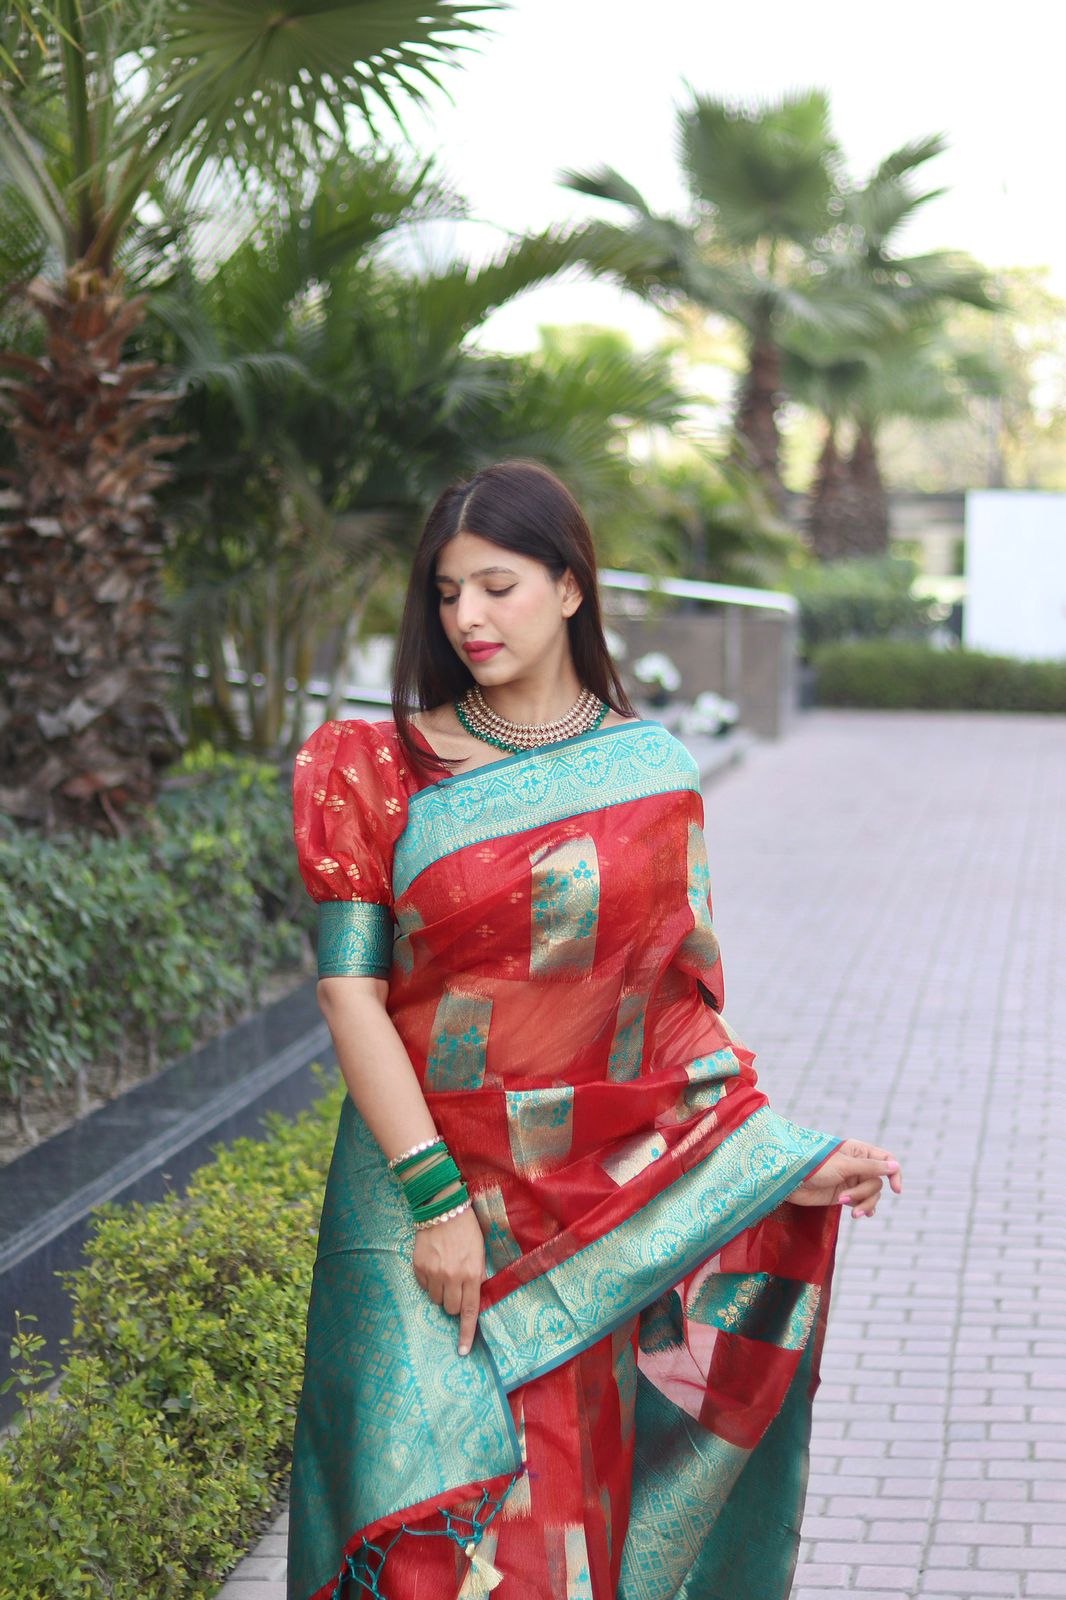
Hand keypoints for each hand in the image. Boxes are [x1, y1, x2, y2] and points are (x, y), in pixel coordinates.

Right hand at [412, 1206, 487, 1356]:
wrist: (443, 1207)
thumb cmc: (467, 1229)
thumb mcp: (480, 1252)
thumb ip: (478, 1276)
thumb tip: (474, 1297)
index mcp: (471, 1274)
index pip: (470, 1312)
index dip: (466, 1334)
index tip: (463, 1351)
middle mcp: (452, 1277)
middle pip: (451, 1309)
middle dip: (454, 1303)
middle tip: (456, 1286)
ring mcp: (433, 1273)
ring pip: (436, 1300)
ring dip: (441, 1292)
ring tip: (445, 1271)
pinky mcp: (419, 1267)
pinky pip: (423, 1286)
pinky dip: (428, 1281)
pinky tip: (434, 1264)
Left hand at [787, 1138, 902, 1218]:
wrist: (789, 1181)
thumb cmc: (814, 1166)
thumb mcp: (844, 1165)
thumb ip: (870, 1167)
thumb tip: (895, 1166)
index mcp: (858, 1151)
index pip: (886, 1159)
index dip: (894, 1173)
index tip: (896, 1190)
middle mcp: (856, 1165)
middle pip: (877, 1181)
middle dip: (865, 1193)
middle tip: (846, 1197)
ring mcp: (850, 1180)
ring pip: (871, 1194)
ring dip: (863, 1204)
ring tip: (852, 1212)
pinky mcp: (842, 1194)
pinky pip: (862, 1202)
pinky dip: (864, 1209)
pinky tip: (862, 1215)